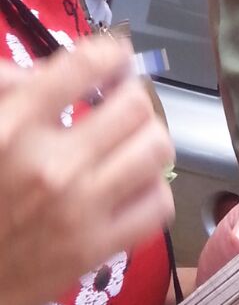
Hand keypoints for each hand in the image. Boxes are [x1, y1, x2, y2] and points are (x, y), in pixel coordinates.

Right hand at [0, 37, 174, 304]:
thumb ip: (6, 87)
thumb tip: (47, 69)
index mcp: (13, 126)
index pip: (88, 64)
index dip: (111, 53)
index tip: (114, 58)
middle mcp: (51, 165)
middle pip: (135, 104)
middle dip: (132, 96)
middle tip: (121, 102)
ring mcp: (77, 210)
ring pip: (156, 149)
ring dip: (147, 138)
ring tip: (130, 141)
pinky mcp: (93, 251)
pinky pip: (157, 205)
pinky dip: (151, 189)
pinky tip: (129, 186)